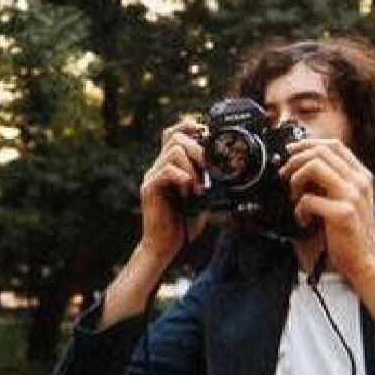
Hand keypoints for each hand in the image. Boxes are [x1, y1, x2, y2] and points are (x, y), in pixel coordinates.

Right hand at [139, 119, 209, 266]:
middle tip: (209, 167)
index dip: (189, 126)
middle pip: (173, 136)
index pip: (173, 133)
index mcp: (170, 166)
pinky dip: (182, 177)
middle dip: (197, 148)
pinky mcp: (149, 189)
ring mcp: (152, 177)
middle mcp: (158, 167)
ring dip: (192, 166)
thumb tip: (225, 168)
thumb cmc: (183, 224)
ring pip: (173, 151)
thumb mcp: (202, 198)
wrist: (166, 247)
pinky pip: (166, 170)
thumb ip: (208, 181)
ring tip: (199, 186)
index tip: (207, 134)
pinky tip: (189, 191)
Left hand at [279, 138, 374, 282]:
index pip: (334, 145)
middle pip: (321, 151)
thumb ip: (334, 181)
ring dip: (295, 180)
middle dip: (295, 160)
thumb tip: (303, 164)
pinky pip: (308, 199)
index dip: (308, 144)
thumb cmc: (352, 232)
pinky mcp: (343, 213)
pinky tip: (303, 220)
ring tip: (294, 197)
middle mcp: (360, 181)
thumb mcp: (349, 199)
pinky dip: (299, 209)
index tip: (291, 152)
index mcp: (362, 176)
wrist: (366, 261)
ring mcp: (353, 196)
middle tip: (285, 175)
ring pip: (313, 167)